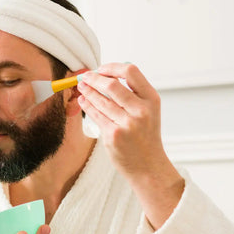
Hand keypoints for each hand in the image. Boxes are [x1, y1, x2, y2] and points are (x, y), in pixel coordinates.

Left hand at [77, 63, 183, 228]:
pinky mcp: (113, 135)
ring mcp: (127, 123)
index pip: (131, 72)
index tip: (101, 69)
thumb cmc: (145, 136)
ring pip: (100, 100)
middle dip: (94, 78)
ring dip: (87, 91)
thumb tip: (106, 75)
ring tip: (81, 87)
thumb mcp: (149, 111)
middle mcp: (141, 110)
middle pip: (112, 84)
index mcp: (151, 99)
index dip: (112, 67)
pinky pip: (96, 115)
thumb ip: (133, 94)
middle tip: (85, 76)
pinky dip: (87, 105)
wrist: (148, 166)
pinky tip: (83, 101)